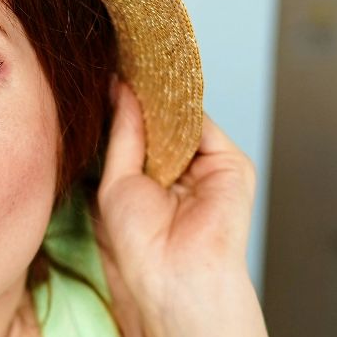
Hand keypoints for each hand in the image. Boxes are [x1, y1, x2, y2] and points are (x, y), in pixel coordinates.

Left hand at [94, 76, 257, 324]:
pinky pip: (204, 124)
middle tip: (118, 63)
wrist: (177, 273)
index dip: (126, 108)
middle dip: (143, 98)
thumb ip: (124, 133)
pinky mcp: (230, 163)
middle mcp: (180, 173)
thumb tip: (120, 89)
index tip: (106, 76)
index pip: (141, 134)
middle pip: (163, 123)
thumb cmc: (142, 244)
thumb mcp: (118, 180)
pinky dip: (184, 106)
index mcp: (152, 182)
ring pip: (183, 120)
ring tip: (134, 72)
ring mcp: (207, 167)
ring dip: (161, 99)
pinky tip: (160, 93)